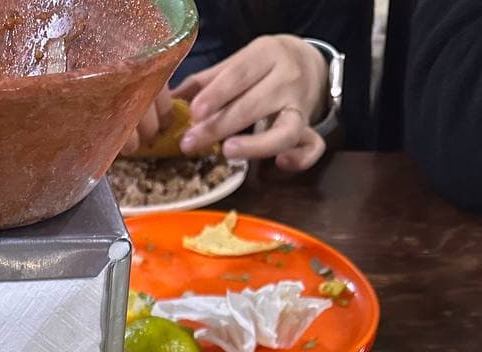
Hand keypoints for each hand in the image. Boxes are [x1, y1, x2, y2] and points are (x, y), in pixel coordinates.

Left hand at [126, 35, 329, 170]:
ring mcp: (300, 106)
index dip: (216, 95)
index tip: (194, 114)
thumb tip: (169, 101)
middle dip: (220, 127)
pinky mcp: (310, 128)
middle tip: (190, 143)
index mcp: (266, 55)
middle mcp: (286, 79)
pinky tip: (279, 165)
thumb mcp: (236, 65)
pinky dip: (300, 159)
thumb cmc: (260, 67)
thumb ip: (205, 83)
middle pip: (254, 105)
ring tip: (227, 152)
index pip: (239, 75)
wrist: (308, 61)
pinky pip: (312, 147)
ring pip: (285, 130)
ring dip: (256, 145)